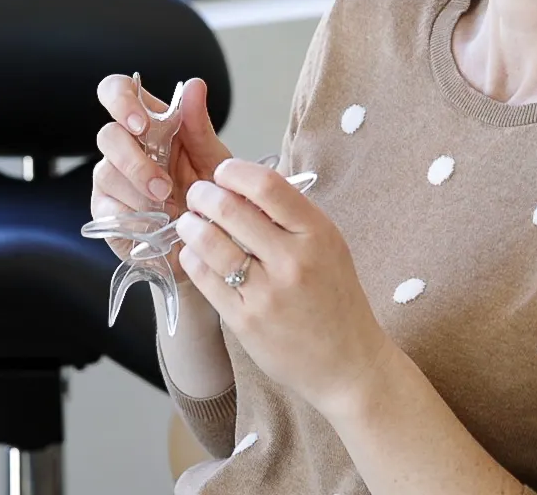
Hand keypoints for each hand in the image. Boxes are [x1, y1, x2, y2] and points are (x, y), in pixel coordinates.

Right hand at [90, 75, 230, 283]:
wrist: (208, 243)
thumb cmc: (208, 194)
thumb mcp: (213, 160)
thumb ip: (199, 125)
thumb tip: (194, 84)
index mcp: (149, 123)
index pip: (117, 91)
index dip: (121, 100)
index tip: (142, 124)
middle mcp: (124, 146)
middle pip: (108, 135)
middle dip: (135, 161)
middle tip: (163, 186)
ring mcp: (111, 178)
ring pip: (107, 173)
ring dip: (140, 194)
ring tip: (169, 210)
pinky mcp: (105, 210)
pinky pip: (108, 208)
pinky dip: (134, 218)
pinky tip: (155, 225)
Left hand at [176, 158, 393, 416]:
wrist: (348, 364)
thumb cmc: (336, 299)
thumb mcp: (328, 246)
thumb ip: (291, 217)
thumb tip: (242, 185)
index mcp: (318, 234)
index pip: (267, 185)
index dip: (235, 172)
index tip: (222, 172)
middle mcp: (293, 260)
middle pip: (230, 209)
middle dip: (203, 195)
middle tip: (197, 194)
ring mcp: (267, 293)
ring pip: (210, 243)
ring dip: (190, 226)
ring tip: (188, 223)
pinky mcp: (245, 321)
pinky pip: (205, 279)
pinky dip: (192, 258)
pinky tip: (192, 253)